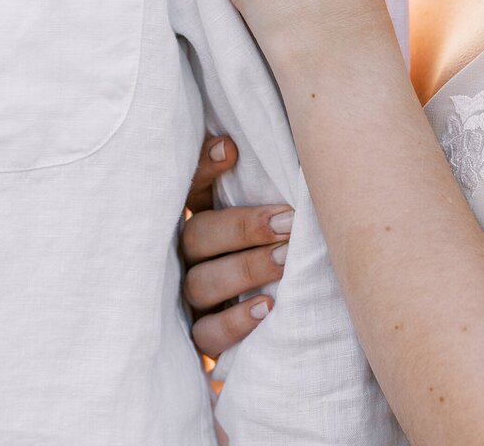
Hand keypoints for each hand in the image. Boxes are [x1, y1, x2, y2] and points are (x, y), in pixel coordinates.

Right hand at [182, 133, 291, 357]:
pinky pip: (207, 336)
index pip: (191, 185)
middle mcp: (189, 256)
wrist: (295, 320)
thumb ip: (268, 182)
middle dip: (243, 228)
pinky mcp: (203, 338)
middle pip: (198, 235)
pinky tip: (266, 308)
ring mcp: (193, 299)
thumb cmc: (285, 248)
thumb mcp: (276, 212)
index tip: (231, 150)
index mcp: (204, 216)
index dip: (204, 166)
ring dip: (244, 270)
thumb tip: (252, 145)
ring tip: (285, 261)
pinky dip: (235, 323)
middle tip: (287, 224)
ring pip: (200, 284)